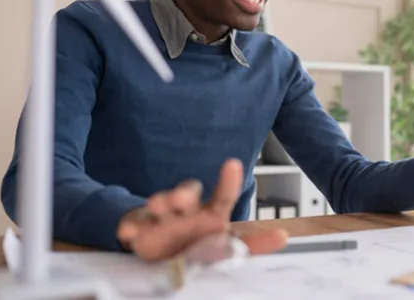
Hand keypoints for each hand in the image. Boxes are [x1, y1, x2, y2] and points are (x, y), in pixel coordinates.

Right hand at [117, 159, 287, 260]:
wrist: (162, 250)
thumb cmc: (199, 244)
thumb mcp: (226, 247)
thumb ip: (251, 243)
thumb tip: (283, 236)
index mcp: (212, 215)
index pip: (223, 196)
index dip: (228, 181)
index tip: (232, 164)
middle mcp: (188, 212)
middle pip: (187, 194)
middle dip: (183, 194)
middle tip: (180, 200)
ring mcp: (162, 219)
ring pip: (161, 204)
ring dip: (160, 202)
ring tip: (159, 206)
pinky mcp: (140, 228)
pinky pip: (135, 223)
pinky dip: (132, 225)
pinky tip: (130, 230)